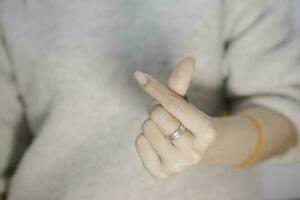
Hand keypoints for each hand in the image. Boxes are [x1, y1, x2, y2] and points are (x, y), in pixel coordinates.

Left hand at [134, 57, 217, 179]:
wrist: (191, 148)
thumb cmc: (187, 119)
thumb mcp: (186, 100)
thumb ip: (182, 81)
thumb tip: (189, 58)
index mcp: (208, 131)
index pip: (173, 103)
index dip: (154, 87)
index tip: (140, 76)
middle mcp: (195, 152)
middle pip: (156, 115)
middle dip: (156, 110)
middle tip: (165, 116)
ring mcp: (178, 165)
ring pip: (146, 128)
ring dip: (150, 124)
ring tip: (163, 129)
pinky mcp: (162, 173)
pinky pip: (139, 143)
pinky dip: (143, 138)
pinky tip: (156, 142)